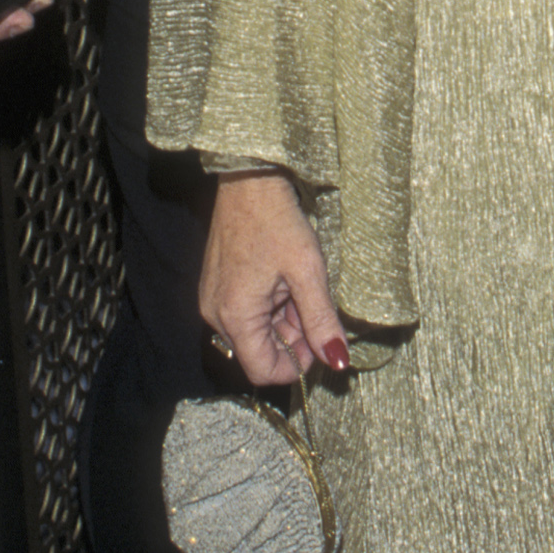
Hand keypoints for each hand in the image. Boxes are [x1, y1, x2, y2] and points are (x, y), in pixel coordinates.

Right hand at [201, 169, 349, 389]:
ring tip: (303, 289)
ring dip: (285, 323)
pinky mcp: (218, 288)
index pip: (263, 371)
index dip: (296, 367)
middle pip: (259, 352)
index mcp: (235, 315)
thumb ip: (322, 321)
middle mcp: (216, 315)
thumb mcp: (308, 272)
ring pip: (255, 334)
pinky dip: (271, 309)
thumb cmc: (278, 221)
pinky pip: (247, 314)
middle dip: (293, 341)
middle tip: (317, 309)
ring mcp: (214, 301)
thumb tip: (339, 362)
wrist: (249, 181)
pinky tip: (288, 284)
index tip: (321, 344)